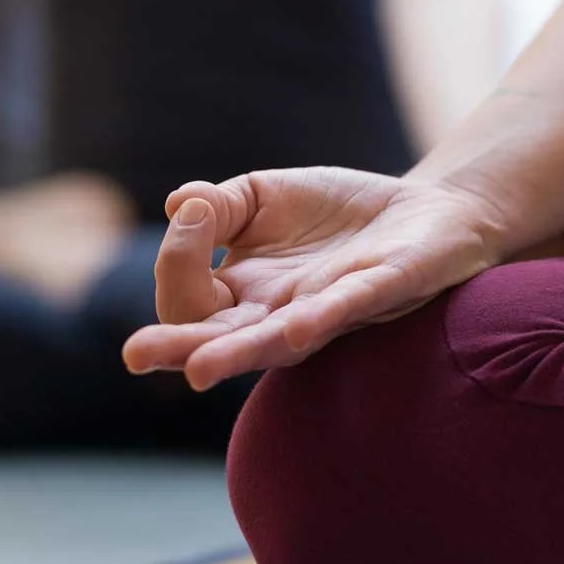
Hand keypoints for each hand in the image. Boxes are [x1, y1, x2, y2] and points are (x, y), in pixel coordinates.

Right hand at [121, 168, 506, 389]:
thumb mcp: (268, 193)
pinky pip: (345, 311)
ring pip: (275, 341)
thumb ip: (221, 203)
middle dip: (177, 346)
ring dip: (236, 353)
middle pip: (219, 338)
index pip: (188, 294)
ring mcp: (328, 309)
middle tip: (134, 354)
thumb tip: (177, 203)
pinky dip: (319, 319)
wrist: (429, 210)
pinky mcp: (381, 291)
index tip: (193, 211)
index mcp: (247, 291)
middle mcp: (279, 312)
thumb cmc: (342, 212)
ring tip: (197, 370)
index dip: (178, 253)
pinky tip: (296, 326)